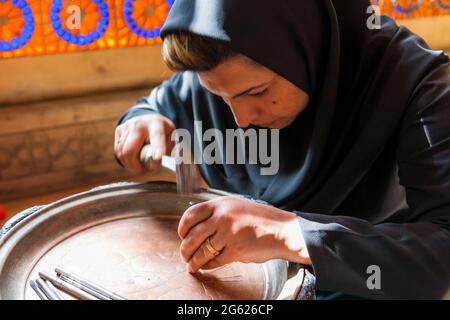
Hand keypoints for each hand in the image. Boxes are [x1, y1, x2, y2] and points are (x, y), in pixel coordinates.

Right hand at [114, 114, 175, 174]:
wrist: (149, 119)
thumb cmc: (162, 131)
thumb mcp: (171, 136)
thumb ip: (168, 149)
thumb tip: (161, 162)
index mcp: (156, 124)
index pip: (156, 136)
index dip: (157, 148)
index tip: (158, 159)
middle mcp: (139, 124)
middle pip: (130, 150)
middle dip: (135, 167)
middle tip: (145, 171)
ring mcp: (126, 126)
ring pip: (121, 153)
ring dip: (130, 165)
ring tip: (140, 167)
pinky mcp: (119, 130)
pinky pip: (118, 151)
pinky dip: (125, 160)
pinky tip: (133, 160)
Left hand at [178, 196, 310, 272]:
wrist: (282, 230)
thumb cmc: (260, 219)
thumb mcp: (237, 207)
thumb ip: (218, 213)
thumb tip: (197, 228)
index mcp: (220, 204)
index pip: (190, 214)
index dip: (182, 228)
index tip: (181, 235)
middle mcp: (222, 217)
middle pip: (192, 235)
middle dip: (184, 248)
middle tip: (184, 254)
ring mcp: (228, 234)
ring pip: (201, 251)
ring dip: (193, 261)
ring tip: (192, 265)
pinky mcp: (235, 250)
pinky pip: (214, 260)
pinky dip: (207, 265)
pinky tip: (206, 266)